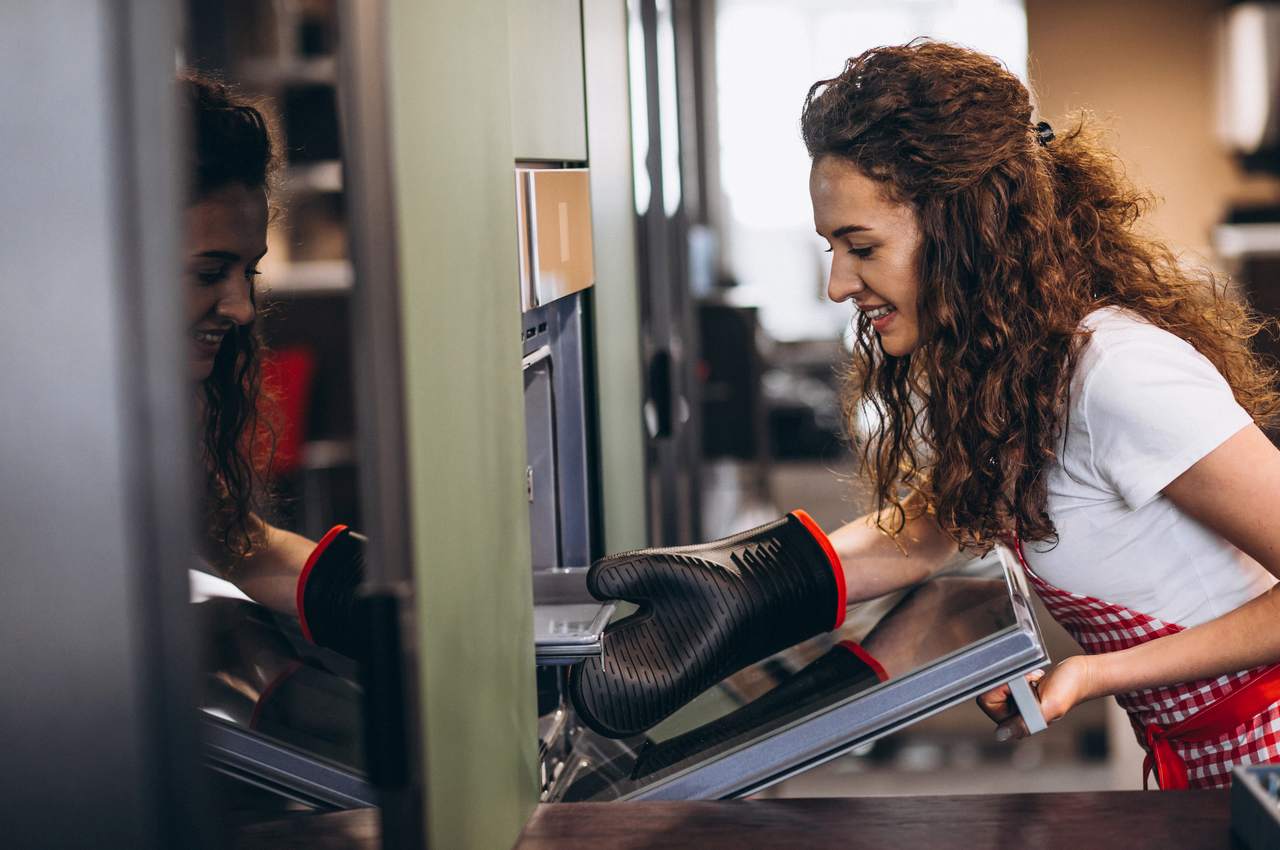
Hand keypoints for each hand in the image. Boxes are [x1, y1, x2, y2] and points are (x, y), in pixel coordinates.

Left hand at [976, 655, 1095, 740]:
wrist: (1080, 674)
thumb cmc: (1069, 690)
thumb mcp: (1049, 707)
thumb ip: (1025, 723)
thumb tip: (1000, 735)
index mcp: (1017, 724)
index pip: (987, 701)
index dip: (999, 688)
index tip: (1019, 684)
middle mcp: (1013, 716)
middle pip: (989, 690)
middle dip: (1008, 680)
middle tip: (1029, 681)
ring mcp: (1016, 703)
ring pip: (997, 682)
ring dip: (1015, 675)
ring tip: (1033, 679)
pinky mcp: (1019, 691)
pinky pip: (1006, 676)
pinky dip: (1019, 672)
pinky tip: (1034, 677)